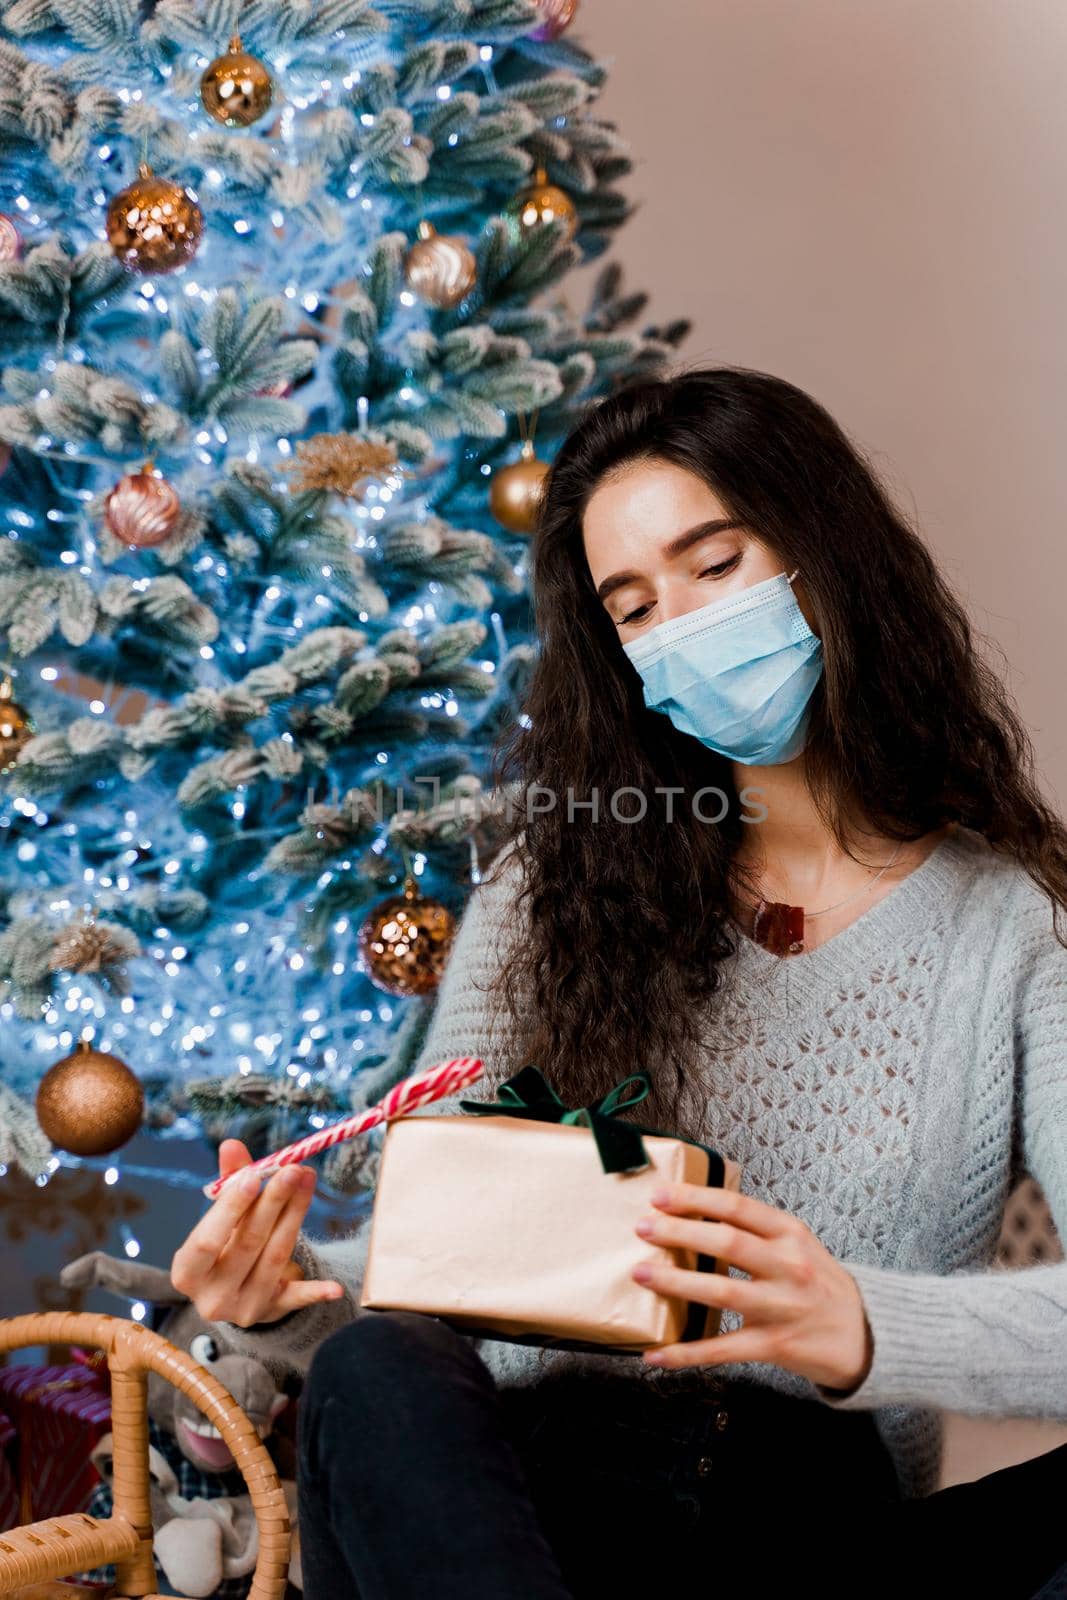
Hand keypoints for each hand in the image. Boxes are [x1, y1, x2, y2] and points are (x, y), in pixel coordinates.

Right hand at [171, 1139, 344, 1327]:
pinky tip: (336, 1288)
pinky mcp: (271, 1313)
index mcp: (187, 1272)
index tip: (254, 1176)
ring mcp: (243, 1309)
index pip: (206, 1241)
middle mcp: (212, 1297)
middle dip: (273, 1203)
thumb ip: (227, 1183)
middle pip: (247, 1244)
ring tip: (308, 1181)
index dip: (230, 1209)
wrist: (231, 1295)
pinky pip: (296, 1300)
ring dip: (295, 1217)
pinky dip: (315, 1292)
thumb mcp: (217, 1220)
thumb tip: (231, 1144)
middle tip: (294, 1169)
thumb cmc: (221, 1247)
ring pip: (275, 1258)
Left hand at [630, 1180, 872, 1390]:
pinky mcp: (773, 1345)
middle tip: (643, 1228)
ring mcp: (781, 1307)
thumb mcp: (797, 1244)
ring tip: (641, 1274)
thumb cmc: (819, 1283)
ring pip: (721, 1292)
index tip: (660, 1195)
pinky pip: (722, 1350)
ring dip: (676, 1283)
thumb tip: (696, 1212)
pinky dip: (685, 1352)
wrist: (864, 1334)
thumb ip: (755, 1229)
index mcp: (790, 1234)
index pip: (738, 1207)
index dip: (696, 1199)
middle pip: (727, 1244)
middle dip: (679, 1233)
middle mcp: (787, 1266)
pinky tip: (655, 1353)